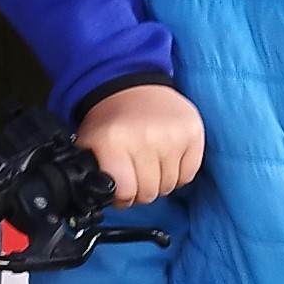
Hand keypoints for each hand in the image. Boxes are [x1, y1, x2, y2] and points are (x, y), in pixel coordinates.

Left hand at [74, 81, 203, 203]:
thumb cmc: (113, 120)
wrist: (134, 87)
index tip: (121, 189)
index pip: (126, 192)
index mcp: (114, 142)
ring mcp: (173, 136)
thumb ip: (94, 171)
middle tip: (136, 175)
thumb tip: (103, 197)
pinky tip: (167, 158)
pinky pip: (188, 175)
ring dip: (159, 181)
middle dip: (140, 191)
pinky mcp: (193, 133)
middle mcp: (145, 138)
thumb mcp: (90, 143)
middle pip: (149, 193)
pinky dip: (178, 173)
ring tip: (150, 164)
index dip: (122, 197)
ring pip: (169, 186)